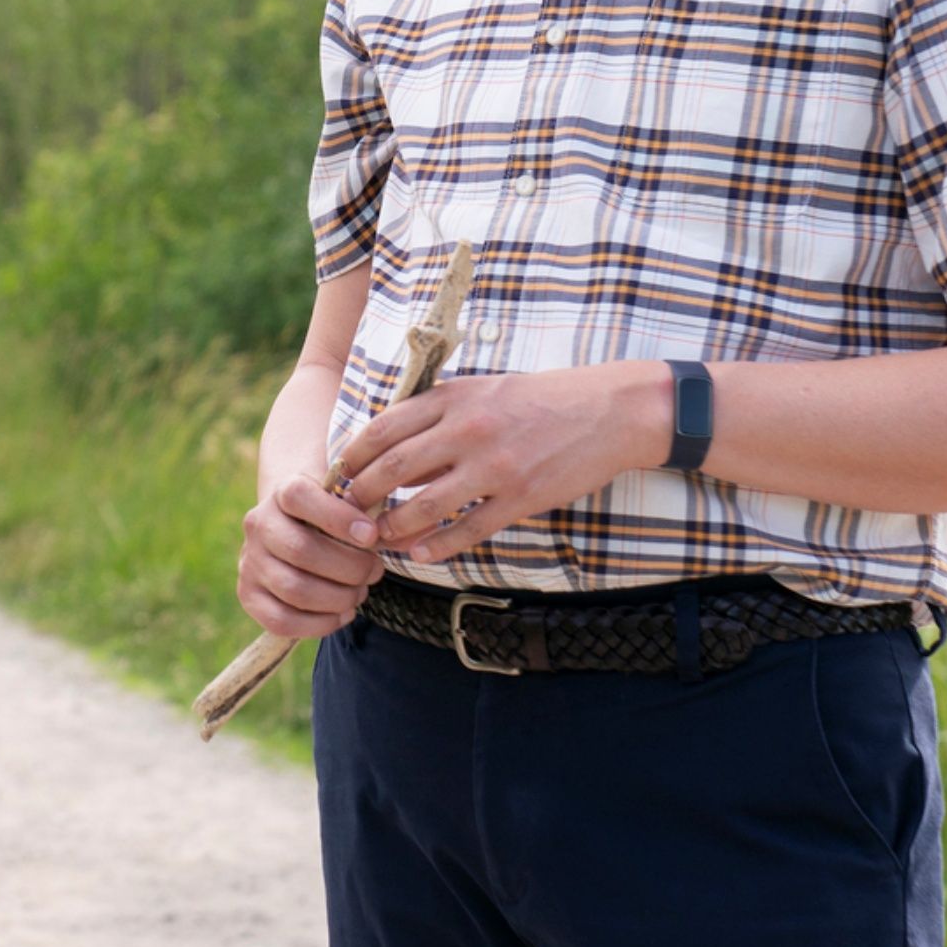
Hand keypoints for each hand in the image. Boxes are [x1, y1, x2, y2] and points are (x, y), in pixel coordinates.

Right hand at [237, 469, 387, 638]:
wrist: (292, 532)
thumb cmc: (331, 519)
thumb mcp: (343, 502)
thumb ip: (360, 513)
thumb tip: (379, 538)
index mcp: (282, 493)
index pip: (300, 497)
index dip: (339, 518)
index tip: (371, 535)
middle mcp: (259, 525)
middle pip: (302, 550)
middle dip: (351, 568)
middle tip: (374, 572)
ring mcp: (250, 562)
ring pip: (294, 589)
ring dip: (340, 598)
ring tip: (359, 594)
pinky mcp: (248, 595)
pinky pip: (282, 621)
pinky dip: (321, 624)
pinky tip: (342, 613)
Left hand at [338, 364, 670, 563]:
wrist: (608, 410)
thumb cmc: (539, 399)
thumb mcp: (481, 390)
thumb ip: (438, 413)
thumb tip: (392, 446)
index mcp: (453, 398)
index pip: (382, 429)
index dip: (352, 456)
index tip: (338, 474)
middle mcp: (467, 430)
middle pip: (394, 469)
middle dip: (362, 495)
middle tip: (347, 513)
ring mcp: (494, 466)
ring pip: (425, 505)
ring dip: (394, 527)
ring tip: (378, 539)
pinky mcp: (521, 498)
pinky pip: (469, 529)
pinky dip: (439, 546)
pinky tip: (421, 555)